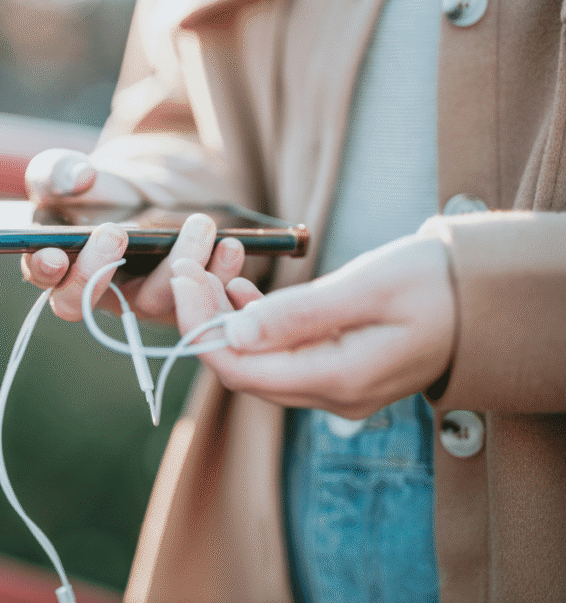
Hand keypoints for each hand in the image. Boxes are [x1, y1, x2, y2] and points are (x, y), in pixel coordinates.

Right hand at [23, 149, 244, 322]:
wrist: (151, 196)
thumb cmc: (99, 189)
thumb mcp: (71, 172)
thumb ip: (60, 172)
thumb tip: (81, 178)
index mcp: (58, 265)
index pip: (44, 277)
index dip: (46, 271)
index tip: (55, 253)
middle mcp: (96, 292)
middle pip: (85, 303)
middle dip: (98, 271)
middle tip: (115, 233)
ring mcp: (139, 302)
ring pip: (153, 301)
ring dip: (176, 263)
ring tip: (199, 224)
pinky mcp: (180, 304)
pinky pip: (200, 303)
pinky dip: (219, 275)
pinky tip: (231, 246)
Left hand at [169, 234, 455, 418]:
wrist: (483, 298)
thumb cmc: (434, 283)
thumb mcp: (367, 287)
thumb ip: (301, 312)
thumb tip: (235, 331)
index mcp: (339, 378)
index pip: (239, 369)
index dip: (198, 326)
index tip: (181, 276)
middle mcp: (331, 395)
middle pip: (241, 368)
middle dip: (203, 321)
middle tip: (186, 268)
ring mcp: (334, 388)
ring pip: (257, 362)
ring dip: (224, 321)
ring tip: (207, 273)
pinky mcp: (336, 371)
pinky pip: (280, 356)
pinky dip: (253, 324)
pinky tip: (241, 290)